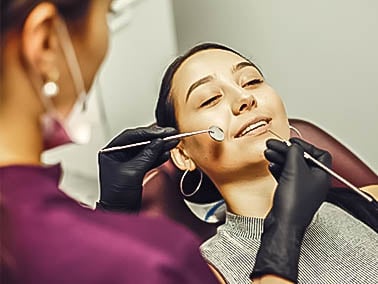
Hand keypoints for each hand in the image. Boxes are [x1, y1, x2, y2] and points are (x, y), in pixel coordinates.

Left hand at [98, 125, 177, 211]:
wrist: (120, 213)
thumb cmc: (117, 196)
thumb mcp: (133, 172)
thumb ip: (147, 155)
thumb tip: (158, 142)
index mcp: (111, 152)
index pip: (130, 136)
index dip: (148, 132)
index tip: (162, 131)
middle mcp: (118, 154)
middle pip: (139, 141)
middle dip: (156, 138)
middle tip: (170, 134)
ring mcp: (128, 162)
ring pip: (146, 149)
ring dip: (160, 146)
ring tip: (172, 142)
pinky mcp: (136, 169)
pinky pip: (149, 158)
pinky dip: (158, 156)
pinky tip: (166, 153)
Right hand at [251, 138, 331, 281]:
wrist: (283, 224)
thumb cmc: (293, 203)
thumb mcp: (295, 169)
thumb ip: (295, 153)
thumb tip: (293, 146)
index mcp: (322, 176)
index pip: (320, 154)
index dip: (306, 145)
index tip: (292, 142)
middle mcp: (314, 182)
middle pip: (303, 159)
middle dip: (287, 151)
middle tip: (275, 145)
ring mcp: (303, 189)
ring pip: (293, 168)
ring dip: (281, 158)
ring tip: (269, 152)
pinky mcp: (291, 195)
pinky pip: (286, 177)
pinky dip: (278, 169)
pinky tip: (271, 166)